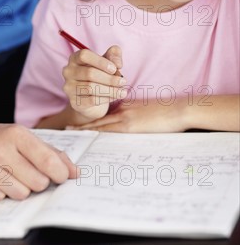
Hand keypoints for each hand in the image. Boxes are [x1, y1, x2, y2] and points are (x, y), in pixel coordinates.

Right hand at [0, 123, 78, 199]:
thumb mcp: (23, 139)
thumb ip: (51, 154)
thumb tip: (75, 173)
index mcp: (15, 134)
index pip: (47, 160)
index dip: (59, 174)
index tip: (62, 178)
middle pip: (36, 182)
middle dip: (37, 183)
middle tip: (27, 175)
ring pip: (19, 194)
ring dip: (18, 190)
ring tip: (8, 177)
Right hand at [62, 45, 126, 120]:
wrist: (92, 102)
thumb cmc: (100, 77)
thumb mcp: (108, 63)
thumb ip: (114, 56)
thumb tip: (117, 63)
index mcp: (75, 58)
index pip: (84, 55)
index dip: (101, 62)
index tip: (115, 68)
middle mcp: (68, 71)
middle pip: (89, 73)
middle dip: (109, 78)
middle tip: (123, 81)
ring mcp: (69, 87)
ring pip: (91, 87)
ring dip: (110, 90)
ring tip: (123, 91)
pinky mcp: (74, 102)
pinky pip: (92, 100)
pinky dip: (107, 98)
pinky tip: (115, 97)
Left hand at [66, 98, 186, 132]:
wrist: (179, 109)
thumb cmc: (167, 112)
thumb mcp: (148, 110)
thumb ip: (135, 115)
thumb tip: (130, 126)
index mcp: (126, 106)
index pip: (105, 113)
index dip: (91, 119)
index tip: (79, 123)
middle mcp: (122, 110)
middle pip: (98, 118)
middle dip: (83, 124)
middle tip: (67, 128)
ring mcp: (125, 117)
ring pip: (100, 124)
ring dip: (85, 129)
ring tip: (71, 132)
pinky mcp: (130, 126)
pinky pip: (109, 131)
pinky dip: (97, 134)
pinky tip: (88, 138)